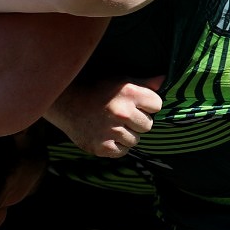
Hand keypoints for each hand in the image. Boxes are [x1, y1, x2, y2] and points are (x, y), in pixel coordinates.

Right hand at [47, 76, 163, 157]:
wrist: (64, 102)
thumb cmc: (95, 89)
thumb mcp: (119, 80)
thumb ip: (144, 83)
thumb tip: (164, 79)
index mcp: (129, 93)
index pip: (157, 105)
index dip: (147, 104)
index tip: (134, 103)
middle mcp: (122, 112)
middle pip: (148, 125)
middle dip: (137, 121)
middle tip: (120, 115)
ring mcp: (111, 131)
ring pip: (135, 140)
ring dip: (126, 134)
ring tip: (111, 124)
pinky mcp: (102, 147)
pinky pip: (122, 151)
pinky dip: (116, 146)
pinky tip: (105, 134)